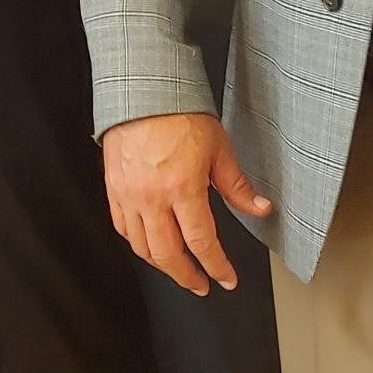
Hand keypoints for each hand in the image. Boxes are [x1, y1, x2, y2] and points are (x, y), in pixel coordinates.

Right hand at [102, 112, 271, 295]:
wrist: (143, 88)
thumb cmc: (178, 112)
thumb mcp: (219, 148)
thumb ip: (237, 185)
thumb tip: (259, 207)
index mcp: (182, 188)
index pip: (201, 243)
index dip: (216, 266)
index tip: (226, 278)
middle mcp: (152, 196)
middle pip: (168, 255)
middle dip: (187, 276)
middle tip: (200, 284)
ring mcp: (129, 194)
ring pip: (142, 246)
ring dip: (161, 264)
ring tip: (176, 268)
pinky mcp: (113, 187)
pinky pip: (122, 227)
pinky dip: (136, 242)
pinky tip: (147, 244)